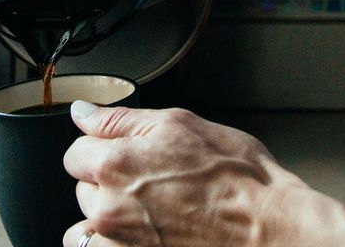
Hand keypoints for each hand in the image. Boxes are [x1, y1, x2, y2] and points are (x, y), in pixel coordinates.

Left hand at [61, 101, 309, 246]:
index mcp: (115, 164)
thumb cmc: (237, 180)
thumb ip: (120, 119)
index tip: (130, 154)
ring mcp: (118, 243)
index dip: (104, 148)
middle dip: (108, 183)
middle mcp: (108, 208)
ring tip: (147, 214)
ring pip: (87, 226)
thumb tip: (82, 112)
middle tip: (153, 182)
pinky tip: (144, 235)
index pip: (76, 152)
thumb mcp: (180, 124)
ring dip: (107, 219)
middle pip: (83, 189)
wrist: (268, 230)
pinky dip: (113, 244)